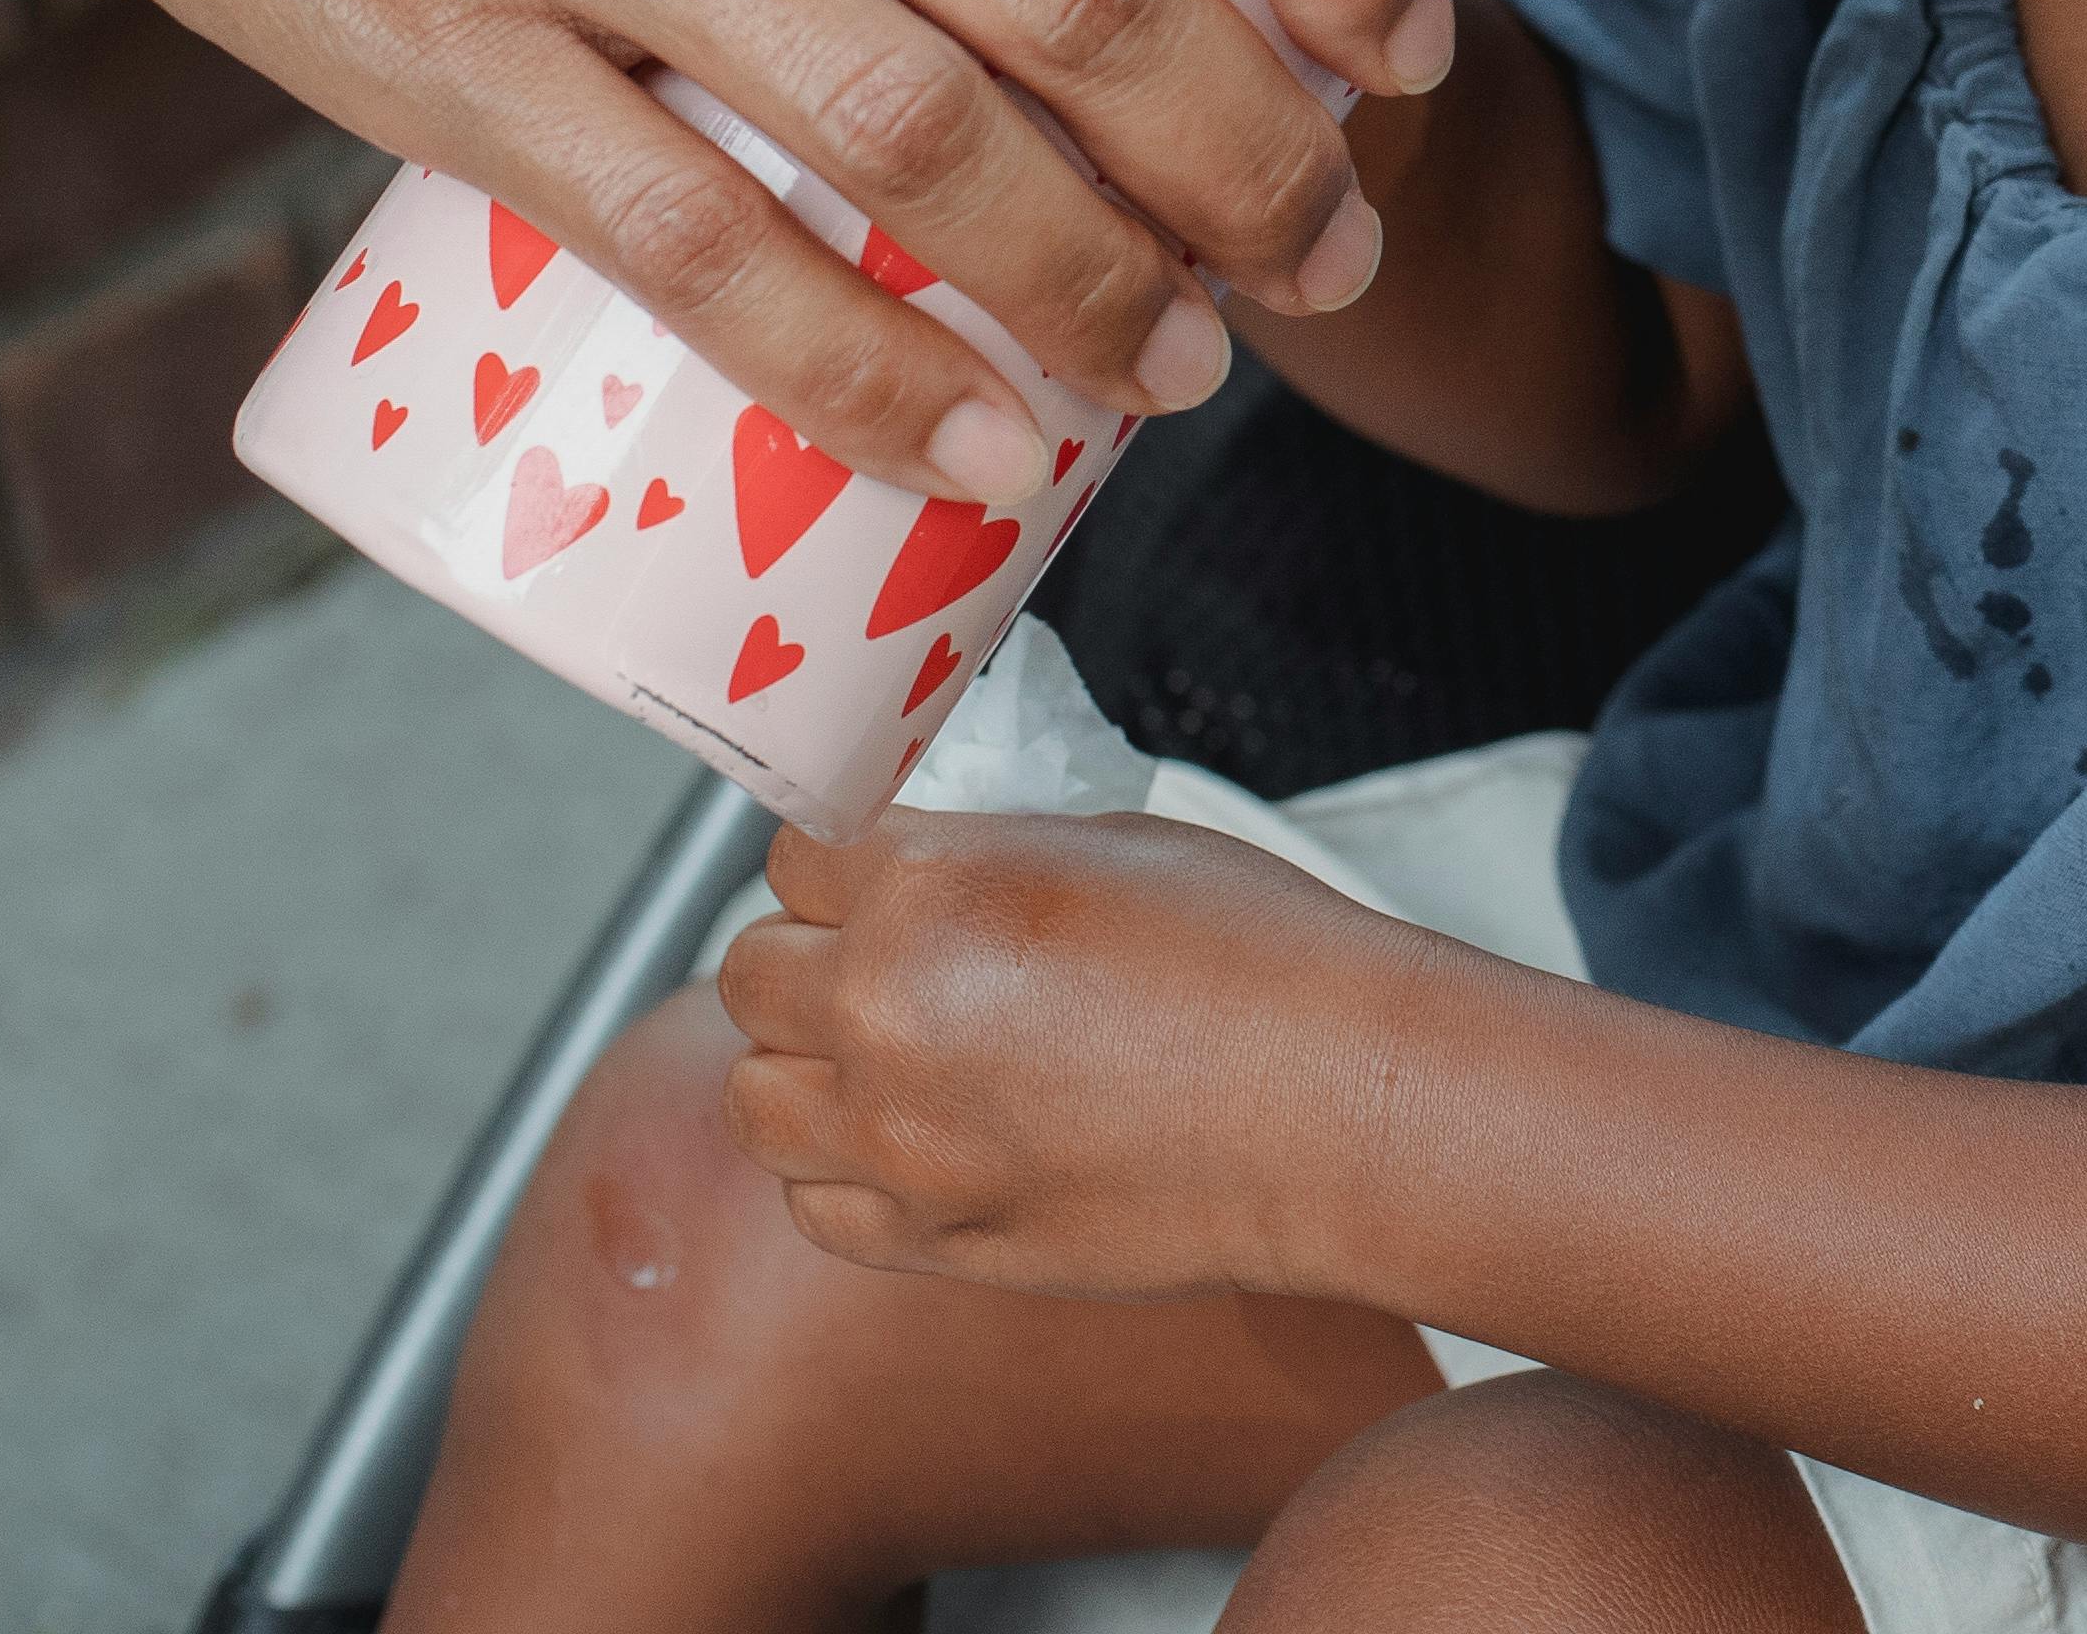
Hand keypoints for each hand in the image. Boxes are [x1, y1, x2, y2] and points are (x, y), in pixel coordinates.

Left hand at [719, 803, 1432, 1301]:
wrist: (1336, 1110)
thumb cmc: (1258, 960)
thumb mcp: (1106, 847)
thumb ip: (977, 859)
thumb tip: (911, 874)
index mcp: (928, 892)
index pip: (792, 855)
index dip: (837, 859)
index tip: (873, 870)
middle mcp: (883, 1016)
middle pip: (750, 973)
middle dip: (810, 955)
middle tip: (884, 958)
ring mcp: (897, 1143)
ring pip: (754, 1098)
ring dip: (804, 1066)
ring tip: (884, 1055)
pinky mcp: (930, 1240)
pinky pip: (813, 1204)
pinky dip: (844, 1170)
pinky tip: (915, 1138)